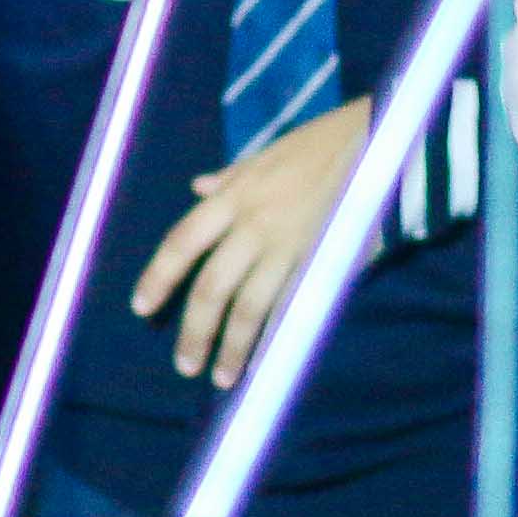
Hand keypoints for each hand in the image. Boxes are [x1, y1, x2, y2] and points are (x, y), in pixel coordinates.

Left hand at [126, 100, 365, 384]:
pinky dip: (277, 336)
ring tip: (222, 377)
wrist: (376, 139)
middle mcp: (253, 223)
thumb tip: (197, 187)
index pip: (182, 241)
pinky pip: (292, 306)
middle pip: (212, 286)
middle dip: (195, 331)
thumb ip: (230, 178)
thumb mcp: (266, 154)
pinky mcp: (321, 260)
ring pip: (250, 306)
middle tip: (186, 366)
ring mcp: (288, 245)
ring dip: (233, 347)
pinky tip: (268, 361)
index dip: (158, 277)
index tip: (141, 308)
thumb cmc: (320, 144)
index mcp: (234, 196)